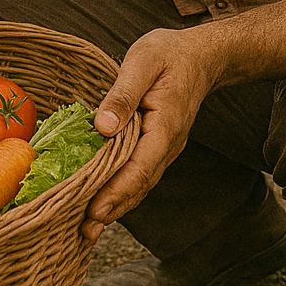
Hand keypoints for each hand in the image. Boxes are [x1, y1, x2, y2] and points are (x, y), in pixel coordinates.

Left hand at [80, 27, 220, 241]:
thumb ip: (122, 94)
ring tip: (89, 227)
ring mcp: (164, 147)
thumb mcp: (142, 62)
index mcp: (164, 126)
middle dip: (113, 208)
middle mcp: (167, 144)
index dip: (117, 191)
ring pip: (141, 183)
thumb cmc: (169, 54)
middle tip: (85, 230)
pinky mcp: (157, 146)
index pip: (140, 167)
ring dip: (117, 205)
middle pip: (140, 184)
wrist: (200, 56)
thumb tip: (102, 126)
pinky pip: (139, 173)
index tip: (95, 210)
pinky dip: (122, 190)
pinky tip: (103, 200)